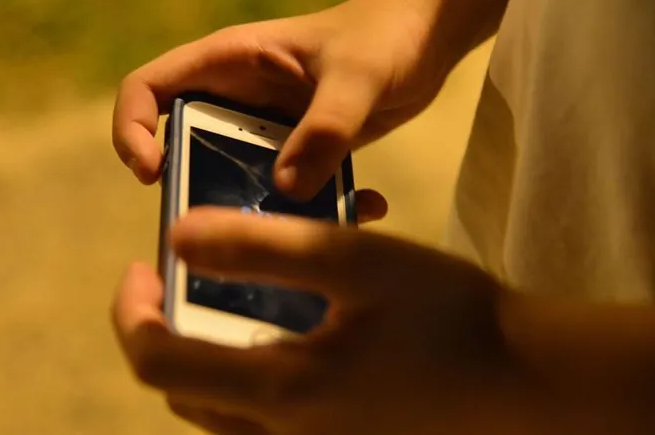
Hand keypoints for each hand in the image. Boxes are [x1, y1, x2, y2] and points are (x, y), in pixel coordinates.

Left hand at [112, 207, 535, 434]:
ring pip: (216, 413)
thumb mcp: (357, 261)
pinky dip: (240, 379)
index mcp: (282, 390)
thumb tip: (178, 238)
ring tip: (219, 303)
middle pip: (180, 392)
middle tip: (175, 282)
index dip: (130, 313)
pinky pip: (256, 423)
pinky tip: (275, 336)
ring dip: (198, 358)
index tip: (139, 265)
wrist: (523, 382)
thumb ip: (263, 248)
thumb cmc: (449, 314)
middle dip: (159, 335)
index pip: (158, 363)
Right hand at [113, 0, 450, 199]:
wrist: (427, 39)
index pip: (147, 89)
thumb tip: (286, 188)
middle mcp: (236, 97)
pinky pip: (282, 187)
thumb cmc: (387, 35)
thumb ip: (325, 128)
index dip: (130, 130)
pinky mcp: (298, 150)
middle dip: (192, 187)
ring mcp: (266, 127)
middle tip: (221, 224)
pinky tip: (358, 210)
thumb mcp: (358, 76)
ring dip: (253, 208)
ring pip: (232, 175)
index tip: (153, 173)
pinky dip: (307, 206)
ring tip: (291, 234)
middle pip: (181, 145)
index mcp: (229, 61)